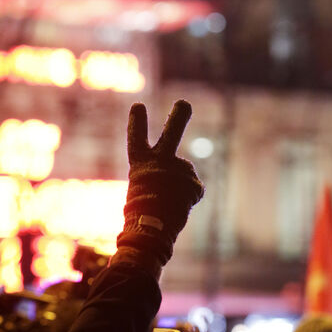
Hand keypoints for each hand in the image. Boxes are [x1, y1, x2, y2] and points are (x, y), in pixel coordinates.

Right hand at [115, 100, 203, 269]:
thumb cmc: (141, 215)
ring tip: (169, 204)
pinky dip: (190, 199)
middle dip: (178, 117)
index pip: (137, 139)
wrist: (149, 228)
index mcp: (140, 164)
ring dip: (181, 188)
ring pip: (186, 175)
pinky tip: (179, 207)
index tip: (138, 105)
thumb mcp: (142, 191)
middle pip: (172, 133)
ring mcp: (177, 170)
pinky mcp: (193, 182)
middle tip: (184, 103)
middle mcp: (159, 161)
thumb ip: (158, 176)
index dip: (137, 123)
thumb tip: (186, 179)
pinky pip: (195, 190)